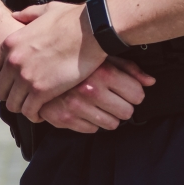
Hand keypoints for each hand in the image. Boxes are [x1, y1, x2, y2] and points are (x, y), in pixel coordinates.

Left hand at [0, 1, 105, 119]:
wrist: (92, 30)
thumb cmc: (73, 19)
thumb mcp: (44, 11)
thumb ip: (26, 15)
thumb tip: (16, 16)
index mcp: (10, 44)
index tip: (10, 83)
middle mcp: (13, 62)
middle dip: (11, 95)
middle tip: (25, 96)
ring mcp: (25, 77)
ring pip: (12, 105)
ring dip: (23, 107)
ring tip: (35, 105)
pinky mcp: (42, 90)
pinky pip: (29, 112)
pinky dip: (35, 114)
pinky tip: (44, 111)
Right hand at [33, 57, 154, 132]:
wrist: (33, 60)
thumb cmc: (71, 55)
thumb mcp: (101, 55)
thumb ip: (129, 68)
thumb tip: (151, 81)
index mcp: (102, 72)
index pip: (137, 95)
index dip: (135, 93)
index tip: (127, 90)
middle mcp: (90, 90)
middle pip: (127, 112)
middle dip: (123, 106)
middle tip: (114, 97)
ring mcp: (76, 106)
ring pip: (111, 124)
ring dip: (109, 116)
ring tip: (99, 103)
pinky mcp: (63, 118)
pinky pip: (91, 129)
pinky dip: (90, 121)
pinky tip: (84, 108)